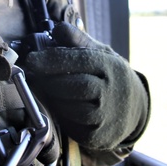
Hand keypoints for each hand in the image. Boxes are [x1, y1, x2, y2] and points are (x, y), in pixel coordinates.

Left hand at [18, 22, 148, 150]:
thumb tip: (57, 29)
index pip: (81, 60)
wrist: (135, 109)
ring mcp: (106, 116)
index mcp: (112, 66)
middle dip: (50, 80)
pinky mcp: (97, 136)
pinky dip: (61, 115)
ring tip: (48, 89)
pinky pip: (72, 125)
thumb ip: (78, 41)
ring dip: (54, 98)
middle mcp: (112, 92)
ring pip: (72, 107)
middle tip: (34, 75)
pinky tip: (60, 105)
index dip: (53, 59)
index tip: (32, 59)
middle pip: (77, 86)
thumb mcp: (101, 53)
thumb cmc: (110, 76)